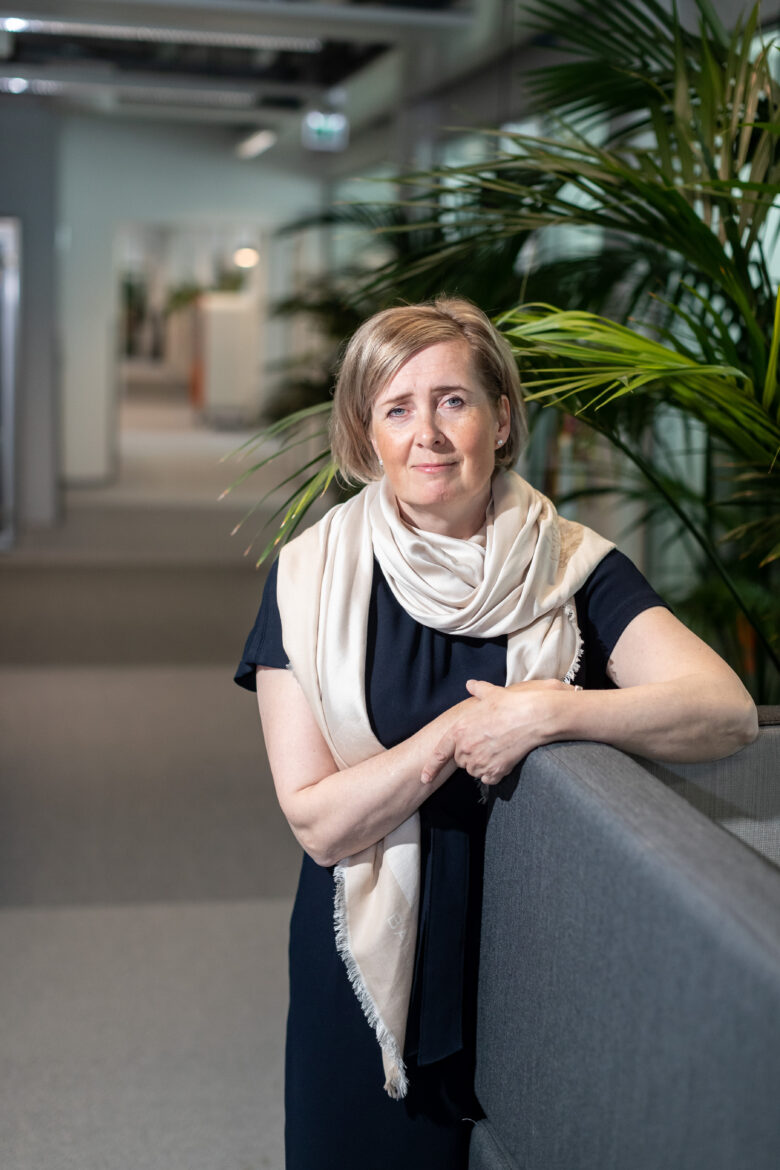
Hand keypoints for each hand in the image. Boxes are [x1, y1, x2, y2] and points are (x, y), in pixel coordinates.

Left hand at [421, 678, 572, 786]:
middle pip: (461, 761)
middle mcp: (465, 749)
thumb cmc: (510, 704)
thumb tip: (471, 684)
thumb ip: (477, 690)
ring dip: (483, 764)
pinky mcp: (495, 771)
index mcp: (459, 731)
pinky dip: (495, 773)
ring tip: (497, 748)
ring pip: (475, 771)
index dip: (431, 767)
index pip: (439, 753)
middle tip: (487, 742)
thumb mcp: (490, 693)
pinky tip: (504, 759)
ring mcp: (480, 762)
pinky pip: (490, 779)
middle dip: (470, 755)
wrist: (532, 717)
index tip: (424, 778)